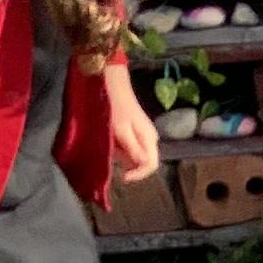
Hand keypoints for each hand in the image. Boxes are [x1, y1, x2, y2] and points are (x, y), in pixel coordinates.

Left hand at [103, 61, 160, 182]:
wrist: (114, 86)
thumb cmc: (116, 108)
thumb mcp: (122, 131)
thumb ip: (133, 149)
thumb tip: (141, 166)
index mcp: (149, 139)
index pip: (151, 165)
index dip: (139, 175)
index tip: (123, 176)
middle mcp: (150, 139)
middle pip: (144, 162)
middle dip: (128, 164)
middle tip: (112, 155)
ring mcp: (144, 135)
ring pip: (136, 155)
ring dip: (123, 155)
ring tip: (110, 144)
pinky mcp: (137, 131)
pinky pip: (132, 147)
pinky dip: (121, 148)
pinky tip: (113, 139)